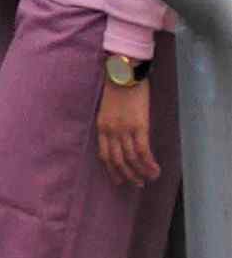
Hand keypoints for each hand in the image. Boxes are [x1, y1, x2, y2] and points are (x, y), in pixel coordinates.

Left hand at [97, 75, 158, 189]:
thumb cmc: (117, 86)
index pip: (104, 155)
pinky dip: (149, 164)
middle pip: (118, 161)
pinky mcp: (139, 126)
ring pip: (131, 159)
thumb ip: (112, 123)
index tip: (118, 180)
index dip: (112, 170)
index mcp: (102, 127)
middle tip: (137, 184)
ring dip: (140, 173)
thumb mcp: (108, 108)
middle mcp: (111, 131)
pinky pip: (143, 151)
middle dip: (127, 176)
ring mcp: (124, 130)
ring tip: (149, 179)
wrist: (124, 72)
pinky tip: (155, 170)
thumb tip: (122, 138)